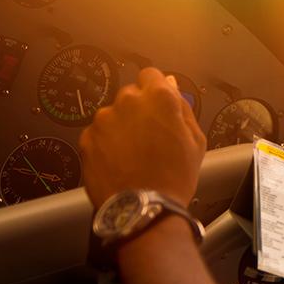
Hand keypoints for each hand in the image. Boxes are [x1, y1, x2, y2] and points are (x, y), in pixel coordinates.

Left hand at [79, 67, 205, 209]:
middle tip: (149, 137)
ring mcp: (104, 120)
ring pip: (113, 115)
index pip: (151, 75)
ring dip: (121, 127)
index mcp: (159, 98)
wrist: (144, 209)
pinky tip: (118, 163)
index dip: (156, 90)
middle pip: (131, 95)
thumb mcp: (196, 141)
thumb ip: (182, 107)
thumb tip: (170, 85)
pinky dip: (106, 144)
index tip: (158, 106)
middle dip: (138, 110)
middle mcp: (127, 102)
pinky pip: (98, 134)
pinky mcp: (87, 139)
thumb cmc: (175, 176)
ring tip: (132, 155)